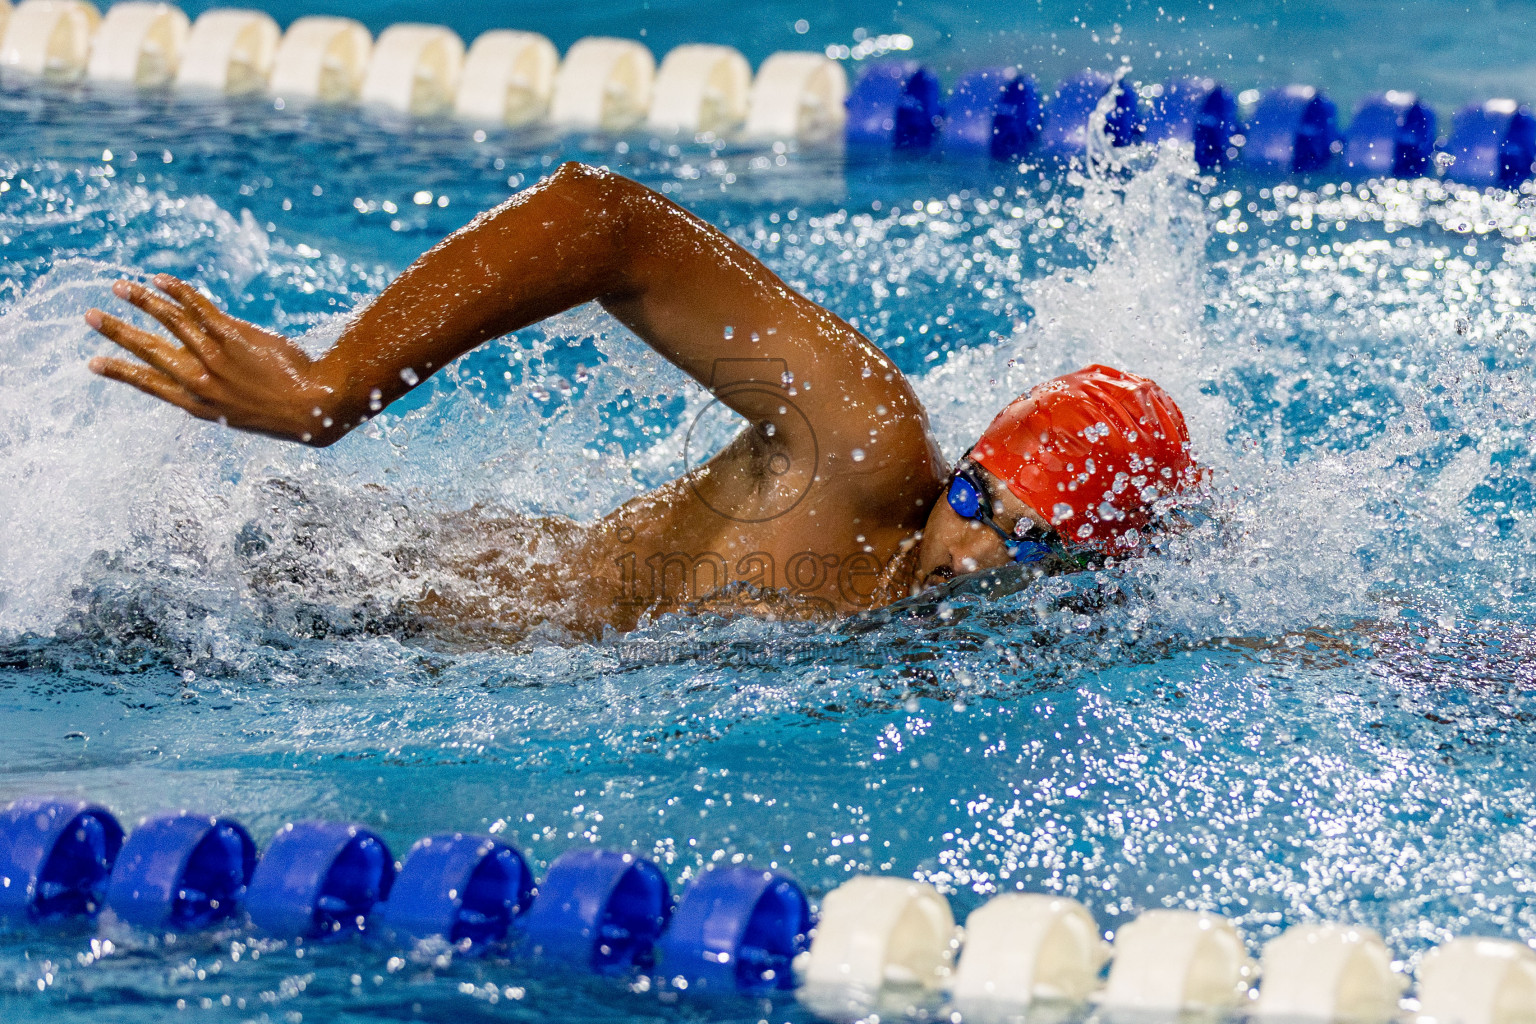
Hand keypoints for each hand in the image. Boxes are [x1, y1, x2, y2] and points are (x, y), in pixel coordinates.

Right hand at [86, 274, 347, 445]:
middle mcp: (199, 381)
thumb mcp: (242, 413)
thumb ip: (219, 391)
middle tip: (89, 316)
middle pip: (147, 350)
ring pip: (167, 321)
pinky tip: (161, 280)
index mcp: (198, 405)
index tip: (93, 363)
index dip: (120, 372)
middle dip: (116, 331)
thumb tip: (205, 368)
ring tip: (119, 287)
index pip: (148, 384)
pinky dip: (177, 290)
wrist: (316, 408)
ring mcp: (213, 356)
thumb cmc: (286, 413)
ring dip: (140, 301)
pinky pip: (197, 307)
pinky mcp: (232, 336)